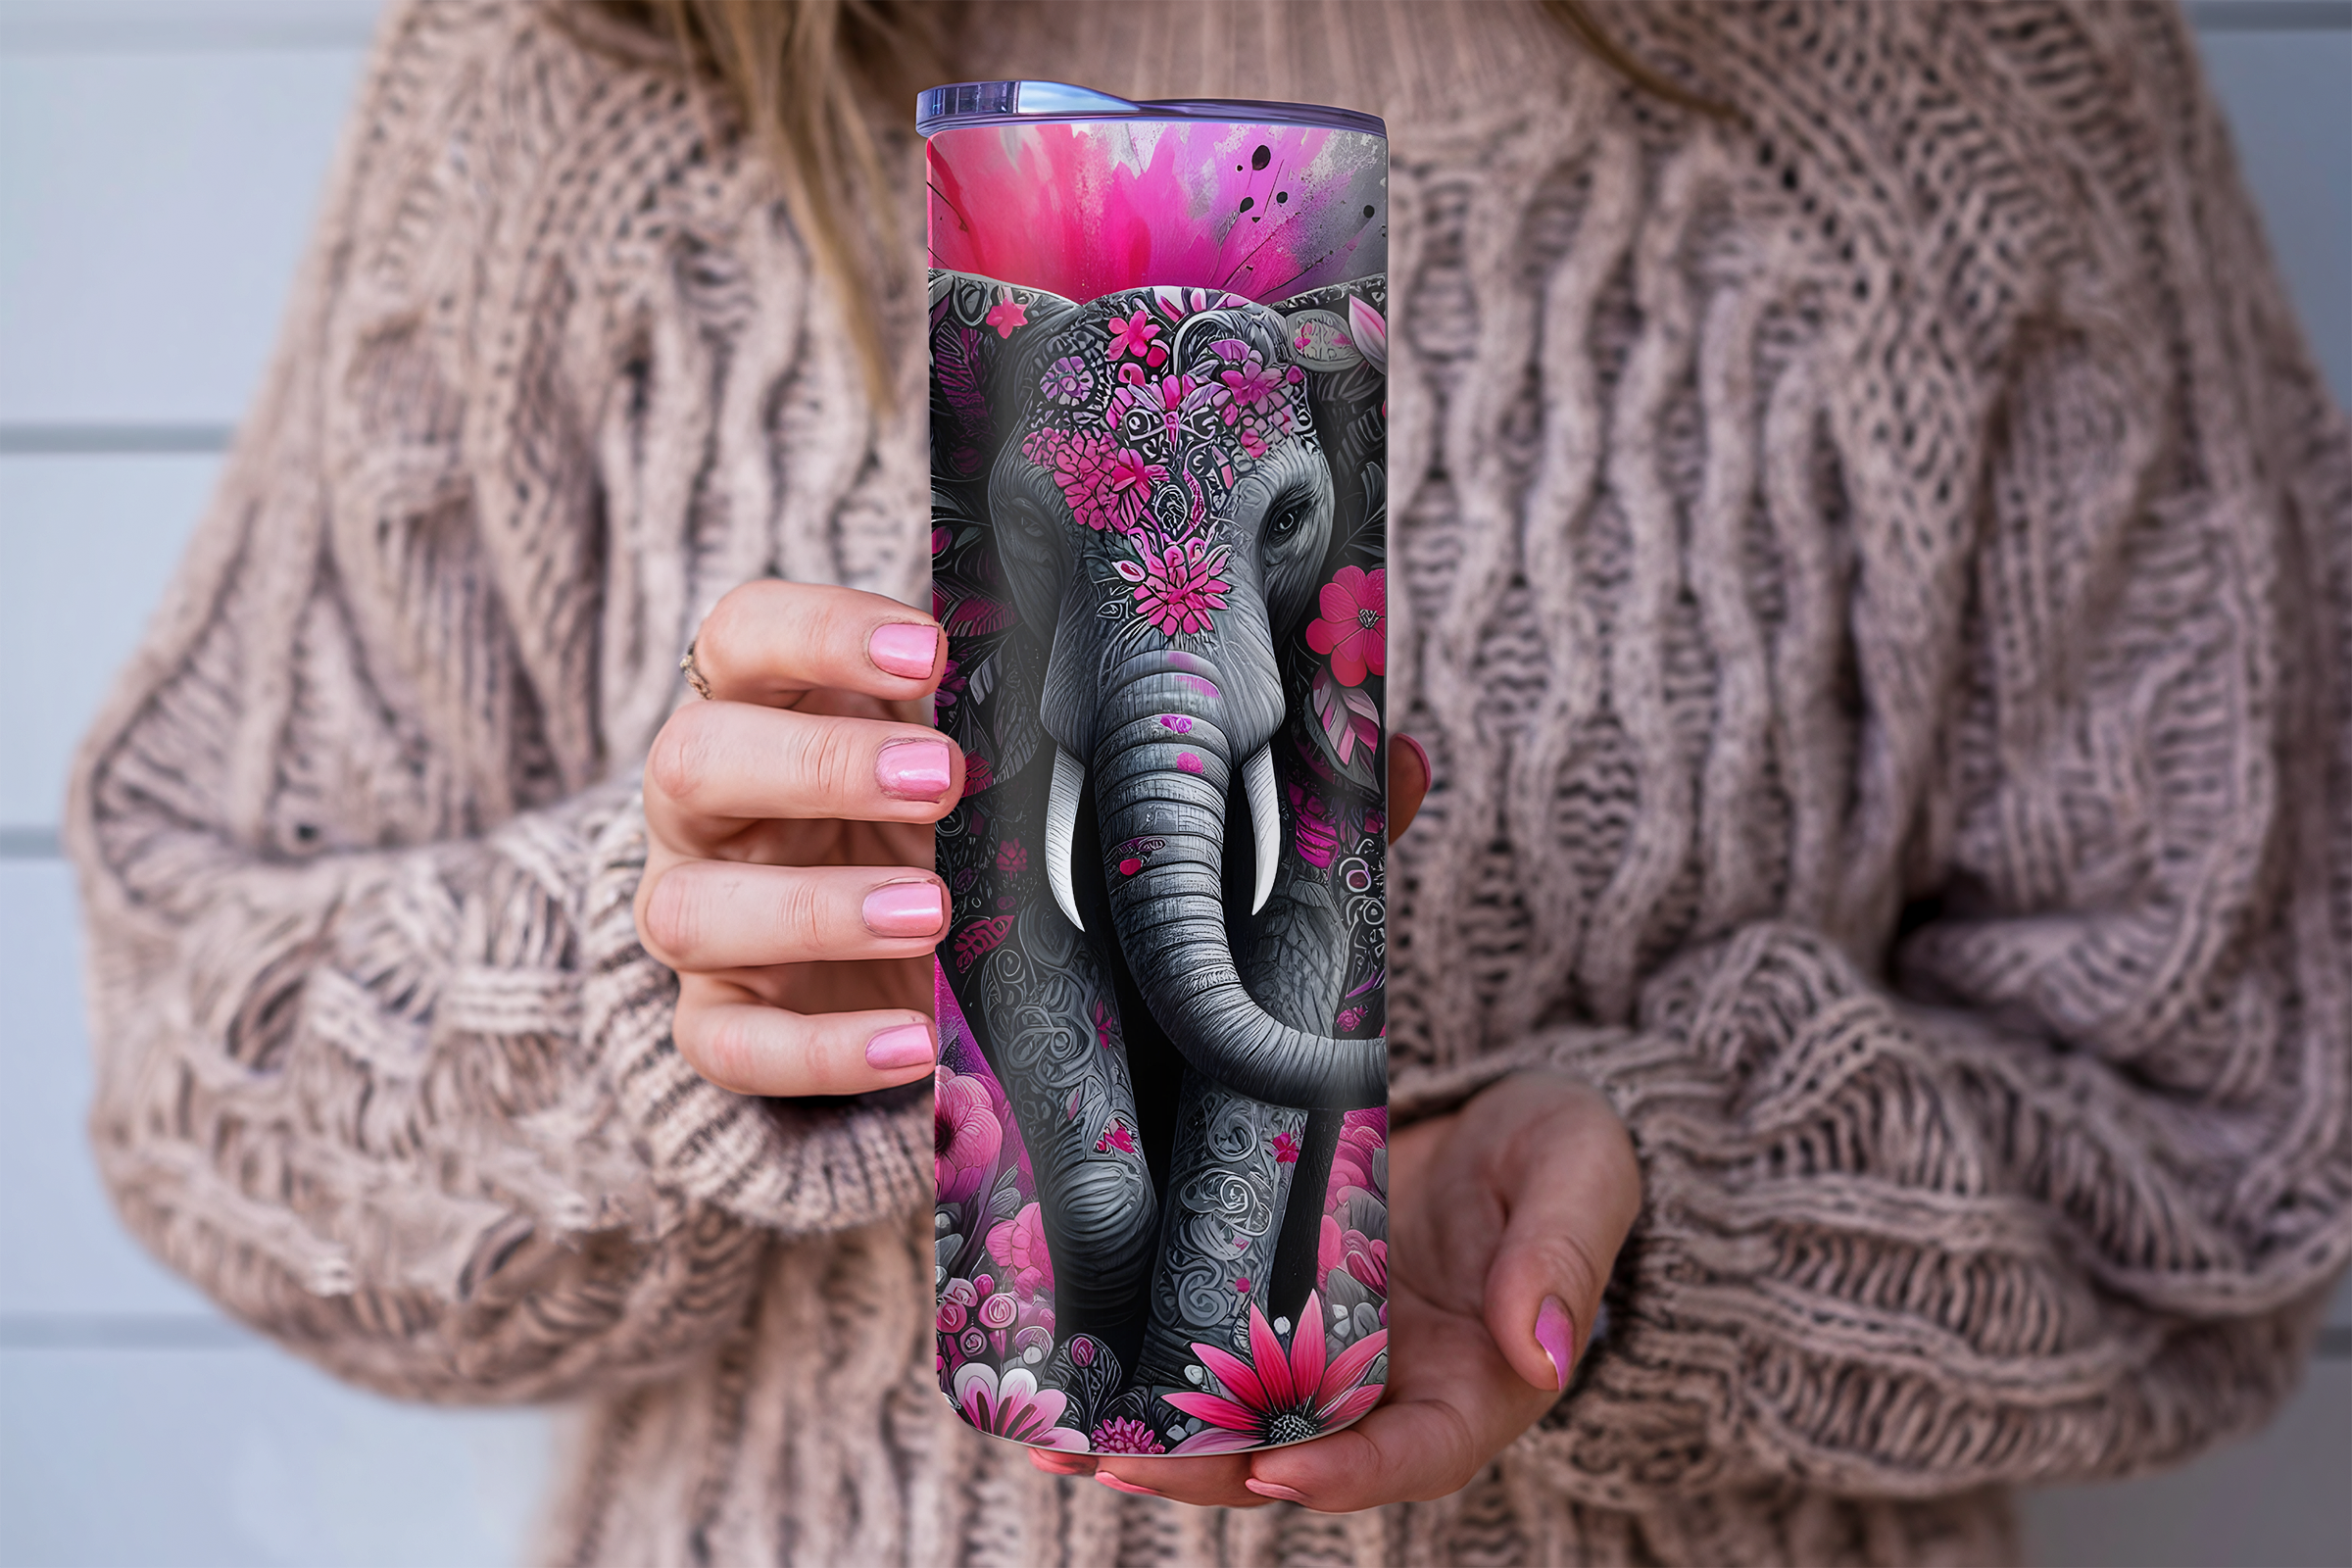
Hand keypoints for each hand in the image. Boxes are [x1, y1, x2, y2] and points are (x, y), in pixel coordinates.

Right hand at [637, 578, 1435, 1099]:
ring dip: (813, 907)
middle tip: (948, 772)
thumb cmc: (990, 854)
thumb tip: (1396, 760)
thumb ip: (1215, 769)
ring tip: (931, 914)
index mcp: (795, 711)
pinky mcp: (720, 1040)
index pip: (748, 634)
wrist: (883, 996)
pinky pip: (726, 1050)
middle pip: (699, 755)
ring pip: (689, 908)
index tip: (929, 644)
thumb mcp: (1068, 797)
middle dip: (819, 759)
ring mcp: (708, 925)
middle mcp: (724, 808)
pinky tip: (913, 1056)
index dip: (820, 632)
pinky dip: (817, 1055)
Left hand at [1033, 1071, 1639, 1510]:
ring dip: (1148, 1437)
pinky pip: (1209, 1348)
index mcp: (1478, 1384)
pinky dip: (1139, 1367)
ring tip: (1053, 1439)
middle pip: (1297, 1452)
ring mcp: (1328, 1349)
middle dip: (1204, 1465)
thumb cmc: (1562, 1149)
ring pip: (1235, 1417)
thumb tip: (1545, 1350)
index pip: (1415, 1453)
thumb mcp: (1581, 1176)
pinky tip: (1063, 1372)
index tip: (1277, 1471)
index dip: (1346, 1475)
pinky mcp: (1277, 1301)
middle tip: (1117, 1463)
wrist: (1509, 1112)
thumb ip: (1562, 1255)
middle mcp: (1392, 1387)